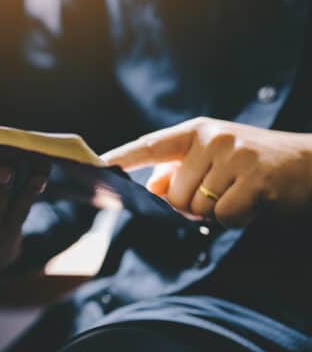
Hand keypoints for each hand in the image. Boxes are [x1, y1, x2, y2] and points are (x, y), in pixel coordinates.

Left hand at [103, 117, 311, 226]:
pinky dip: (236, 220)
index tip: (96, 165)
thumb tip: (149, 189)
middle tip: (223, 192)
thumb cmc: (255, 165)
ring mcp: (235, 156)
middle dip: (193, 205)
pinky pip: (224, 218)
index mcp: (197, 131)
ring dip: (216, 213)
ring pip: (197, 208)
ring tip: (240, 194)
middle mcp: (213, 138)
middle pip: (174, 194)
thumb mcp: (215, 158)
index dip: (122, 157)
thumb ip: (180, 171)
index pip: (150, 145)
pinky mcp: (255, 180)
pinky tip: (254, 203)